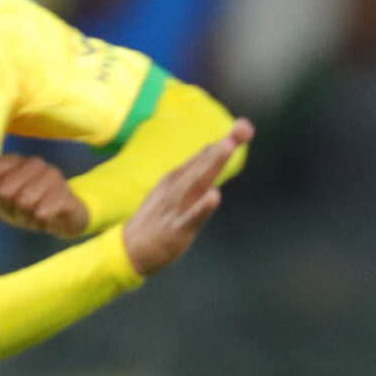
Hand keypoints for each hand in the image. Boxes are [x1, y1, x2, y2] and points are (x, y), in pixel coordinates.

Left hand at [0, 153, 90, 236]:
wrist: (65, 216)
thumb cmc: (28, 205)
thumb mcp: (1, 196)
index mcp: (16, 160)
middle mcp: (34, 163)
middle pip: (5, 189)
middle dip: (8, 207)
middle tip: (17, 211)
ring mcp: (52, 176)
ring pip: (24, 201)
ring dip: (24, 216)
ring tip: (31, 215)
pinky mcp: (65, 194)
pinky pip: (42, 212)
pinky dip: (39, 222)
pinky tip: (44, 220)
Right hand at [120, 119, 253, 276]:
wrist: (130, 249)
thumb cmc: (159, 219)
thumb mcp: (176, 191)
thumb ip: (198, 174)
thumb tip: (218, 151)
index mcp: (177, 178)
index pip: (203, 156)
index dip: (225, 141)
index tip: (245, 126)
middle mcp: (176, 188)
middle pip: (202, 164)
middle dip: (222, 147)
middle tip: (242, 129)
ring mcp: (176, 207)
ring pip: (197, 183)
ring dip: (212, 165)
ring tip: (228, 147)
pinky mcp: (176, 230)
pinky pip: (191, 217)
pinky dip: (202, 207)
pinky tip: (214, 196)